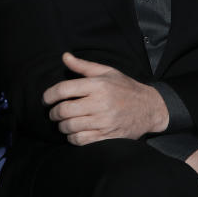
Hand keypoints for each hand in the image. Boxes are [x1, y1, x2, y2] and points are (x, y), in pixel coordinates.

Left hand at [43, 52, 168, 144]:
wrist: (150, 108)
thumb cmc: (126, 88)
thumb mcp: (108, 72)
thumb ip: (84, 66)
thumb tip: (65, 57)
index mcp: (99, 85)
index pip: (64, 89)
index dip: (49, 95)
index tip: (46, 99)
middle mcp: (100, 103)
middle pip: (63, 110)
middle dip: (54, 113)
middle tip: (55, 113)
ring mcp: (104, 121)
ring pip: (69, 126)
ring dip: (62, 126)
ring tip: (65, 122)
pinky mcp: (107, 136)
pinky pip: (79, 140)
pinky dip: (72, 137)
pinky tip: (75, 132)